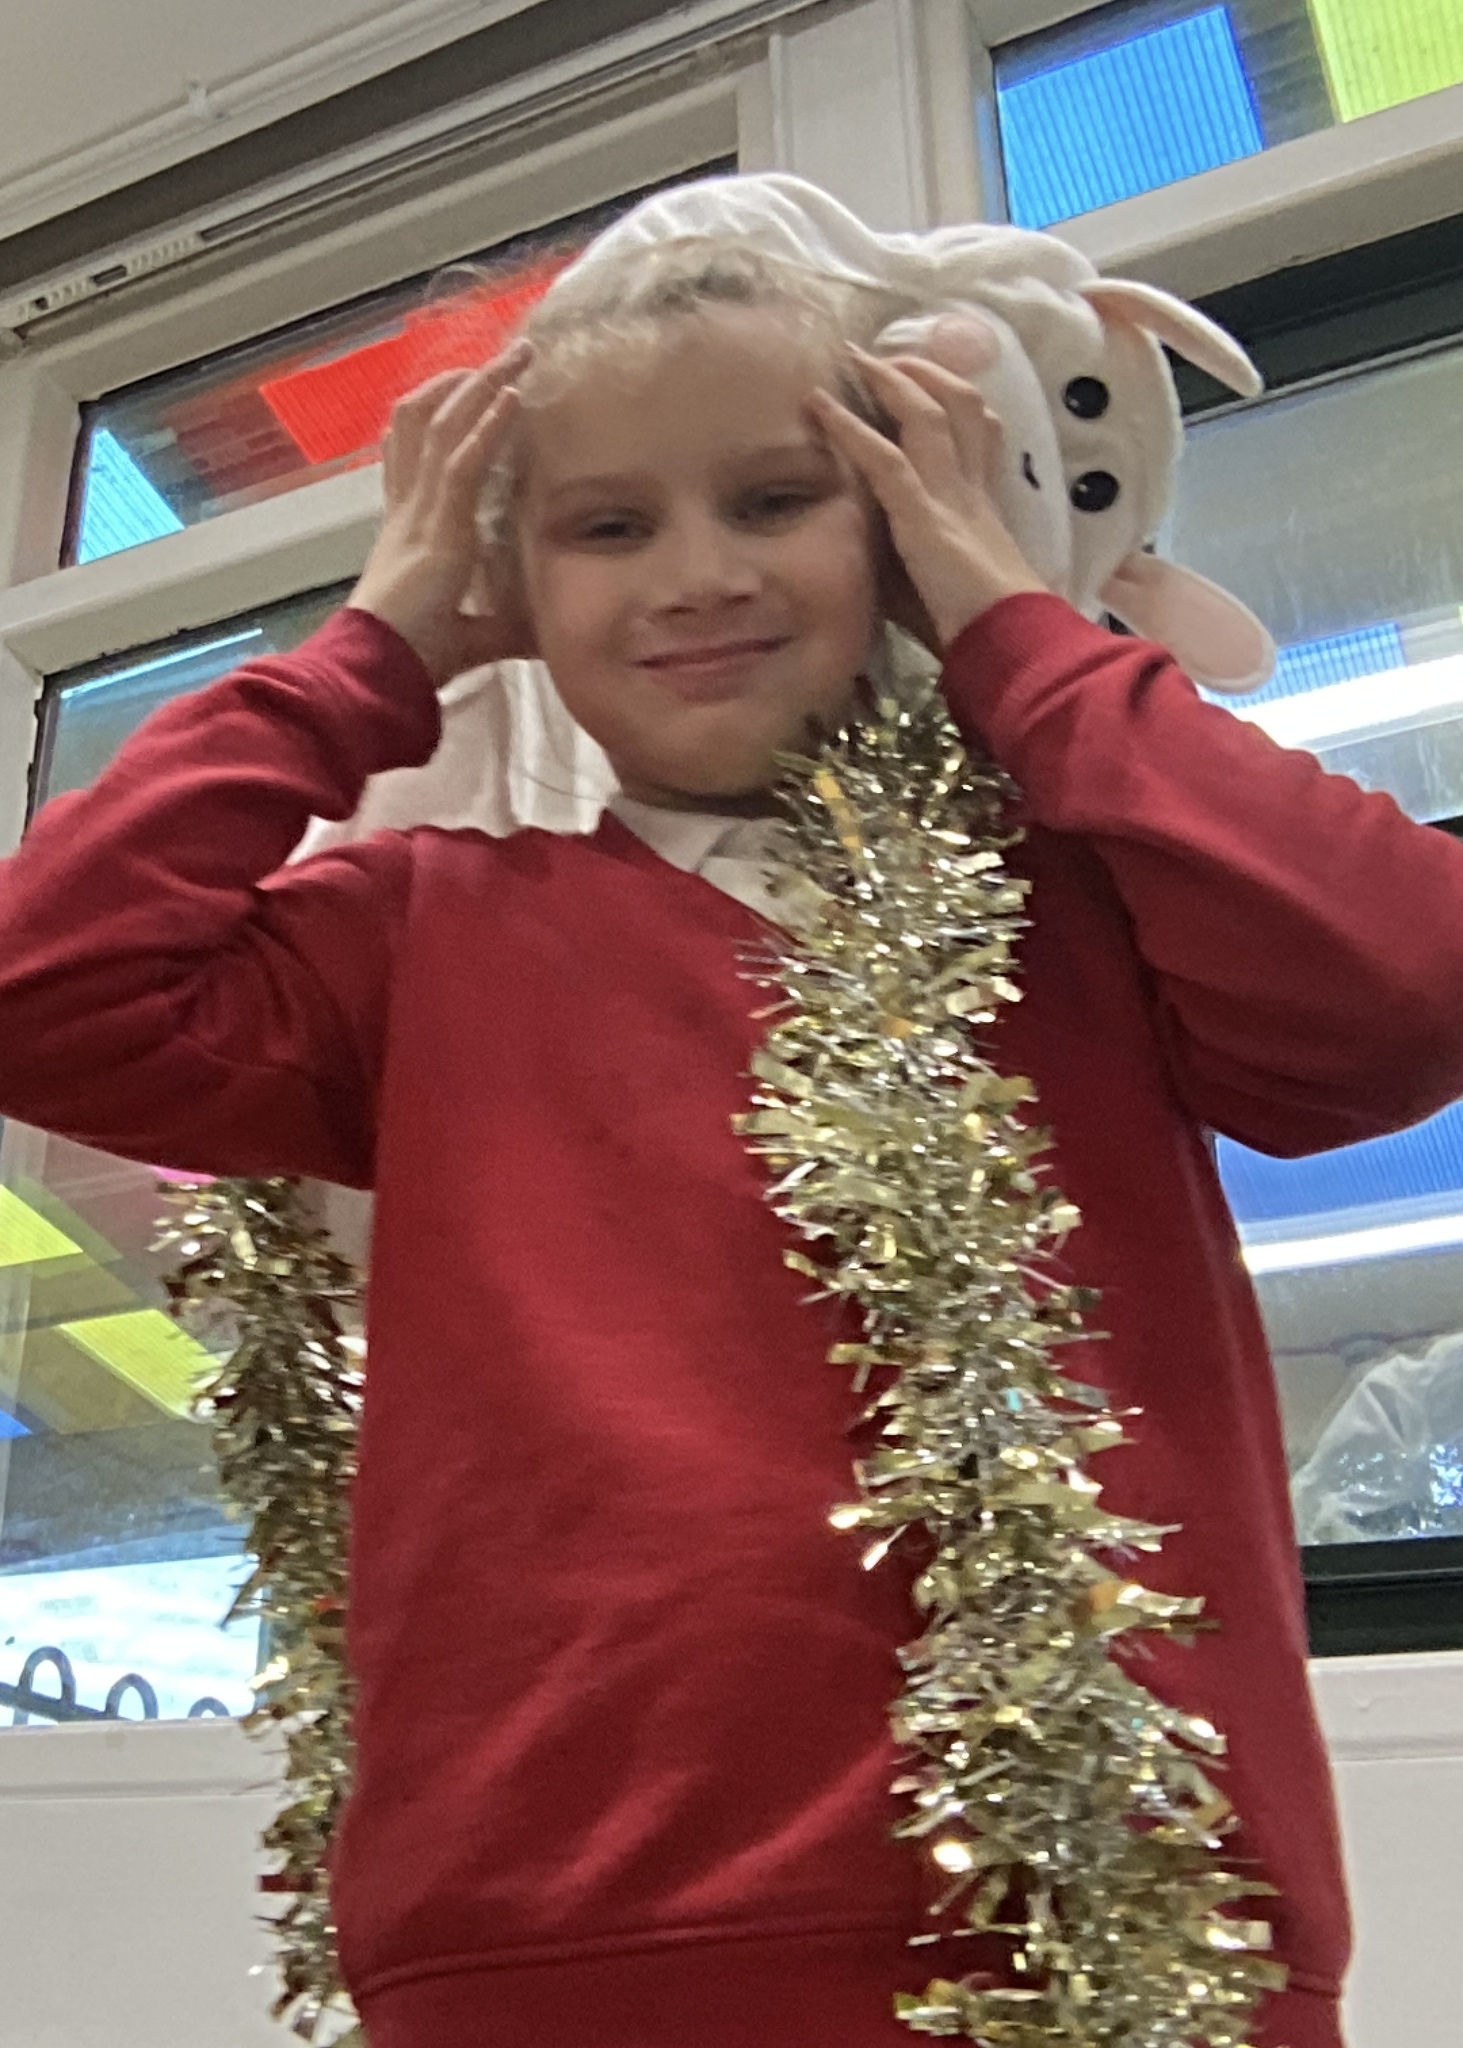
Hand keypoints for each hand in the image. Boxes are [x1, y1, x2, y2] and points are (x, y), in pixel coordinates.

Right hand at [350, 342, 532, 683]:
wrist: (378, 671)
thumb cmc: (410, 659)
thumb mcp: (467, 637)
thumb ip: (501, 628)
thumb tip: (541, 635)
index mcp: (406, 531)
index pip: (412, 457)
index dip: (432, 416)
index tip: (462, 388)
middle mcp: (408, 510)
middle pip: (424, 424)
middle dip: (460, 384)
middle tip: (498, 356)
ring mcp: (419, 513)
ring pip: (444, 428)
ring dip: (482, 387)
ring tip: (514, 356)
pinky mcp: (437, 527)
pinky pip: (463, 460)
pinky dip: (488, 424)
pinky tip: (512, 396)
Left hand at [808, 349, 1045, 651]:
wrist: (1009, 647)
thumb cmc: (978, 633)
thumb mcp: (943, 588)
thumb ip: (913, 568)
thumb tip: (873, 565)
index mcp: (982, 507)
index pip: (979, 436)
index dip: (954, 403)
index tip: (925, 384)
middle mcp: (970, 491)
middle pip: (963, 407)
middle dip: (927, 374)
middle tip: (890, 357)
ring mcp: (950, 498)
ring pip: (929, 415)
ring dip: (891, 381)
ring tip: (860, 361)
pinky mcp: (924, 517)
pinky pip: (885, 459)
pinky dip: (849, 429)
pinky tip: (820, 407)